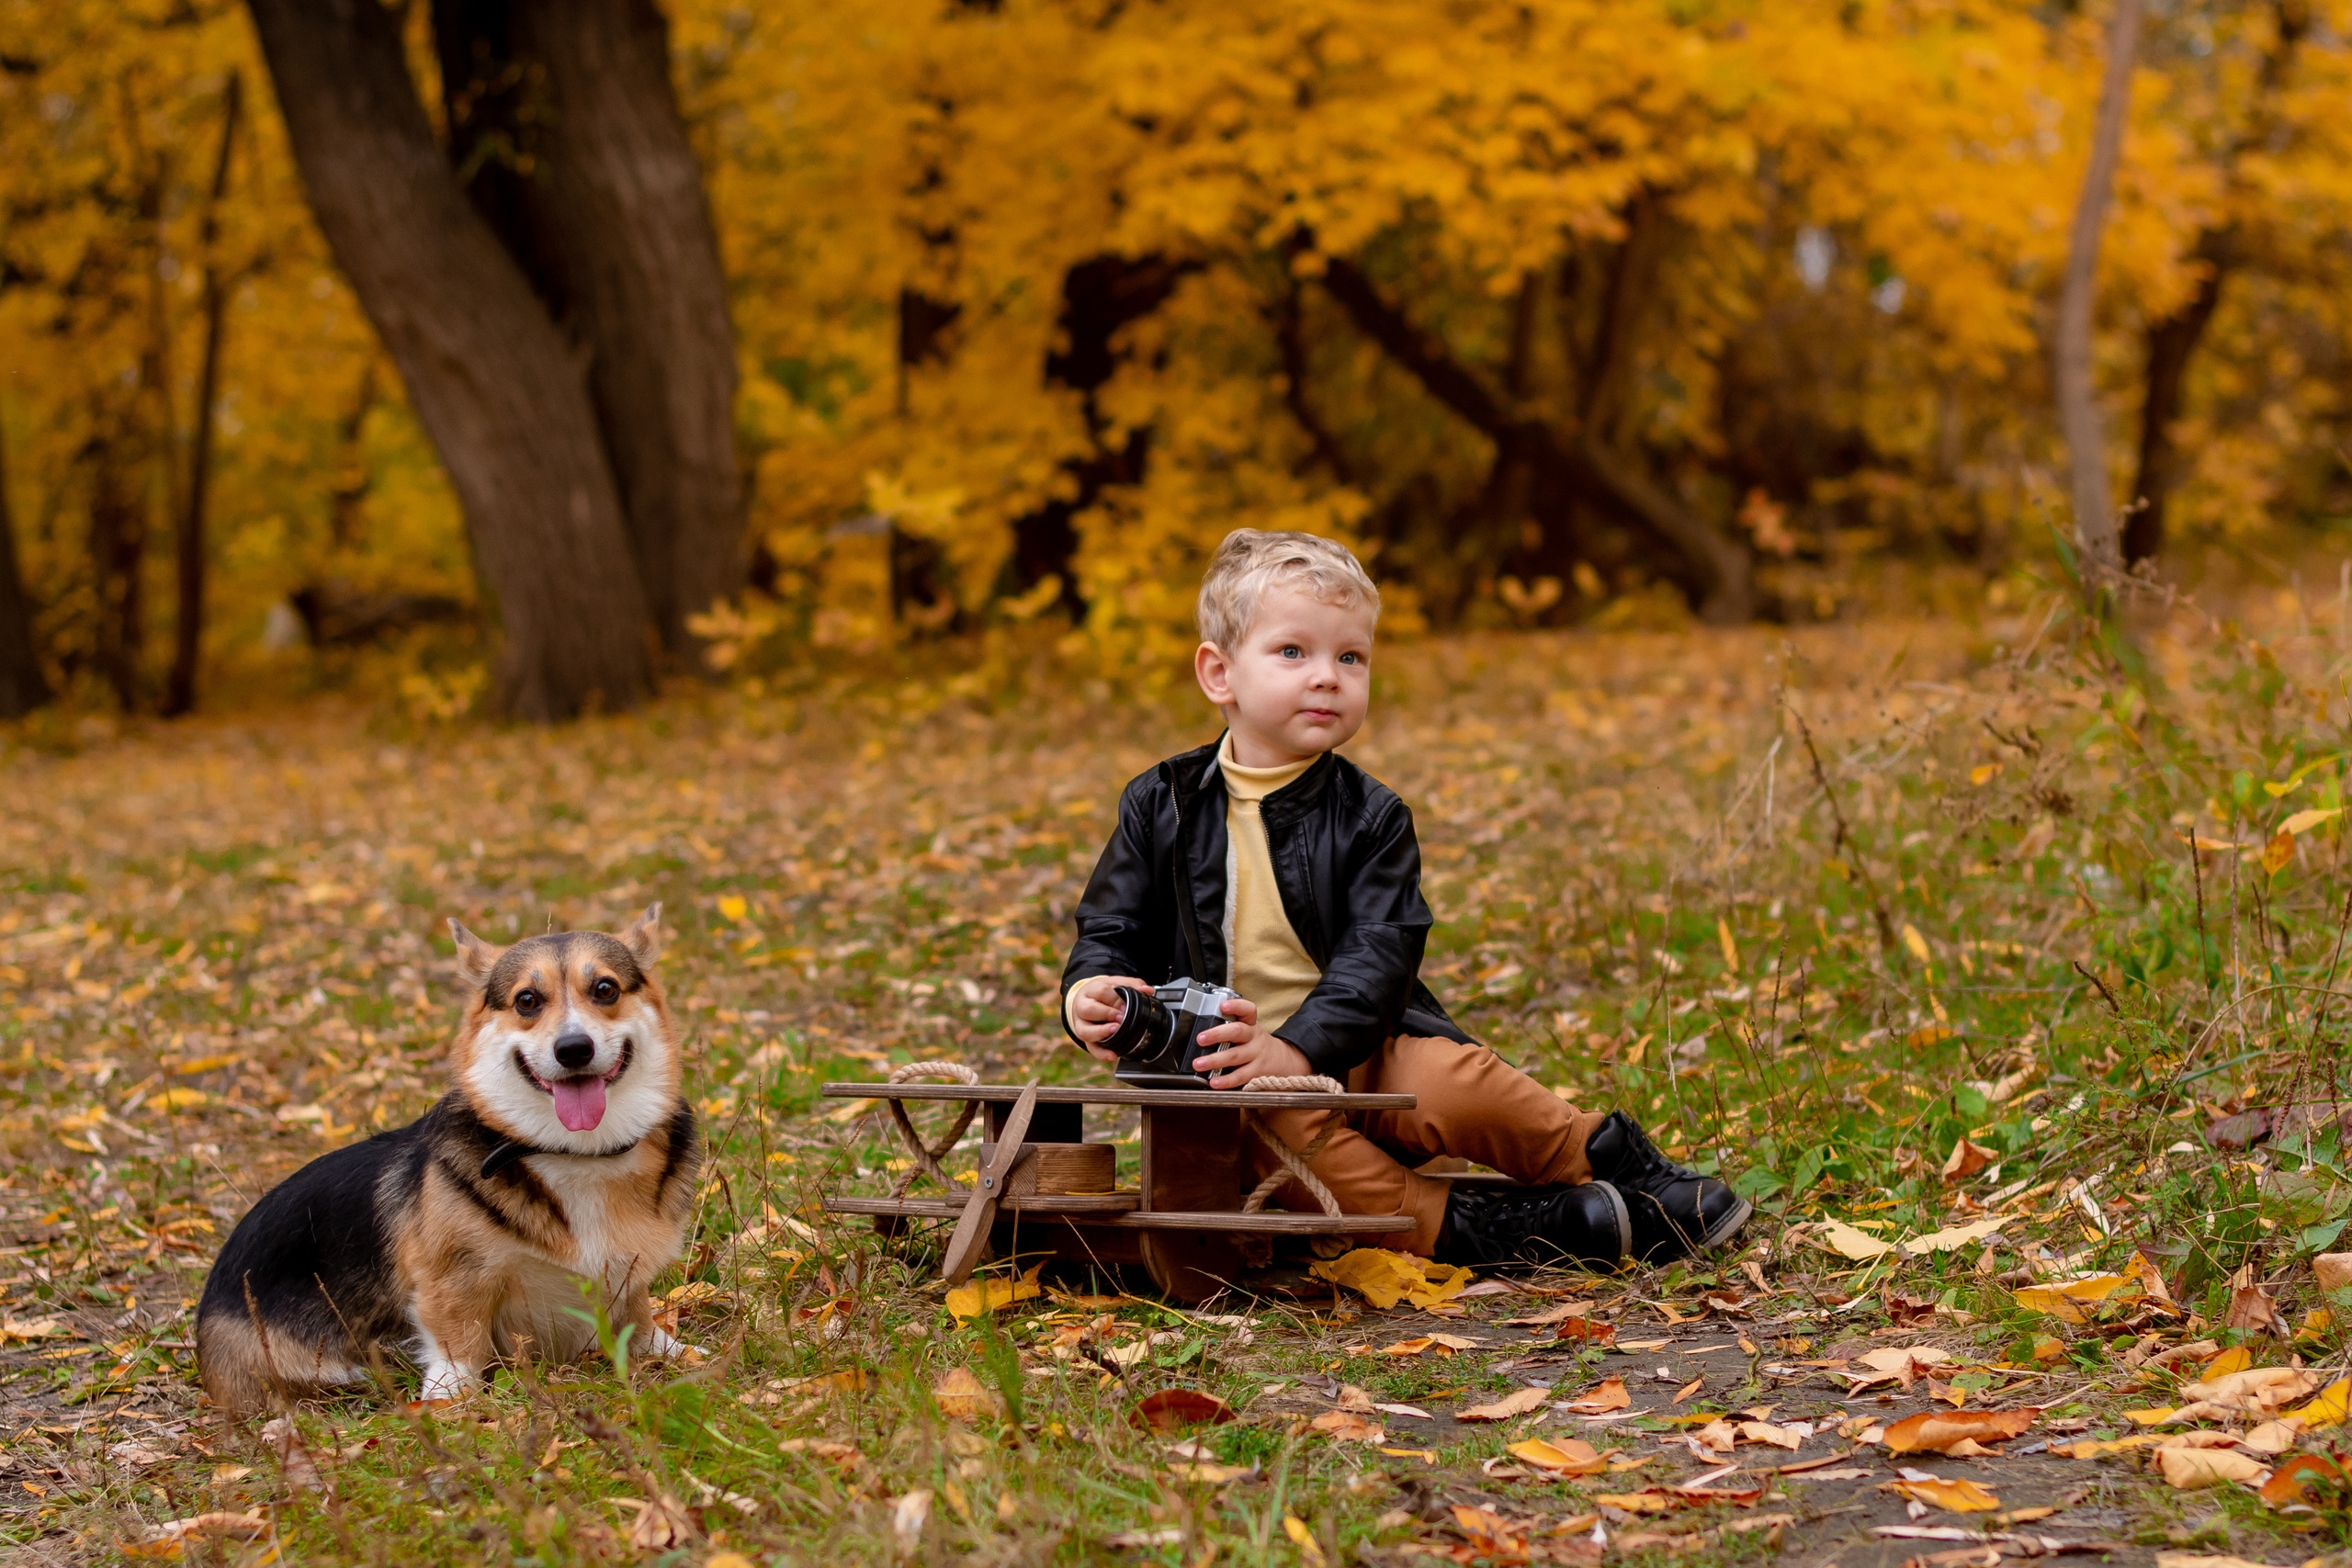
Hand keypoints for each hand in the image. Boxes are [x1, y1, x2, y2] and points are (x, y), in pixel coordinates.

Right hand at [1068, 974, 1147, 1063]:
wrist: (1085, 998)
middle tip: (1122, 1018)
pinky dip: (1101, 1053)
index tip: (1125, 1007)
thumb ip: (1133, 985)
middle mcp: (1081, 1007)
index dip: (1114, 1000)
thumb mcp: (1116, 983)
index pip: (1100, 992)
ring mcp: (1081, 1024)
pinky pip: (1090, 1048)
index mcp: (1091, 990)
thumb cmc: (1102, 992)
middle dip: (1106, 1014)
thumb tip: (1148, 991)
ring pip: (1084, 1031)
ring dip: (1101, 1033)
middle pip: (1088, 1010)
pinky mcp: (1084, 1038)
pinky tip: (1113, 1055)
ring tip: (1115, 1031)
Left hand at [1190, 996, 1312, 1088]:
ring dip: (1215, 1060)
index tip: (1223, 1006)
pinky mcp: (1257, 1072)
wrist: (1282, 1061)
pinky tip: (1214, 1082)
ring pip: (1235, 1056)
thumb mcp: (1248, 1031)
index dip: (1236, 1006)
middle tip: (1200, 1039)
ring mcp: (1256, 1055)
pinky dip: (1226, 1081)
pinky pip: (1241, 1076)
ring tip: (1198, 1064)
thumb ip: (1230, 1028)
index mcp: (1251, 1024)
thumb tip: (1201, 1027)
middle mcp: (1254, 1037)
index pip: (1247, 1010)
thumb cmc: (1255, 1044)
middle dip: (1217, 1034)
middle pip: (1238, 1032)